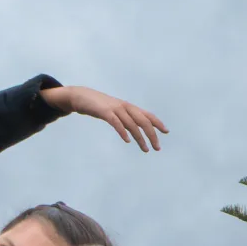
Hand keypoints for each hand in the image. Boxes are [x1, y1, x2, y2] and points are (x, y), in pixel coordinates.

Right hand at [39, 85, 167, 151]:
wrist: (80, 96)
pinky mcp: (104, 111)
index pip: (147, 115)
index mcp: (128, 107)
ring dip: (140, 138)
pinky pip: (116, 122)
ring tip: (145, 149)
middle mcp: (125, 107)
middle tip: (157, 148)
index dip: (157, 122)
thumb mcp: (114, 112)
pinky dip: (123, 131)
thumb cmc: (98, 105)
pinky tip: (128, 140)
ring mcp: (115, 108)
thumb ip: (124, 119)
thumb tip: (133, 132)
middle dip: (152, 135)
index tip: (166, 132)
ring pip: (132, 124)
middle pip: (143, 121)